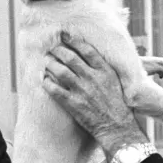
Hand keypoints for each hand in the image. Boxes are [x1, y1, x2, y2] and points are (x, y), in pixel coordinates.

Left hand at [43, 32, 147, 156]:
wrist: (118, 127)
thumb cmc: (118, 104)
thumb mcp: (116, 81)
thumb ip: (104, 68)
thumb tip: (92, 56)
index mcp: (105, 70)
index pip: (86, 49)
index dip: (73, 40)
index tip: (65, 35)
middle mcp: (92, 78)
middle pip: (70, 57)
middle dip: (58, 50)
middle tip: (52, 48)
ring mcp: (82, 91)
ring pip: (60, 71)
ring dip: (50, 64)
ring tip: (47, 62)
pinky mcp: (73, 104)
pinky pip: (55, 89)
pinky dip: (47, 83)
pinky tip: (44, 80)